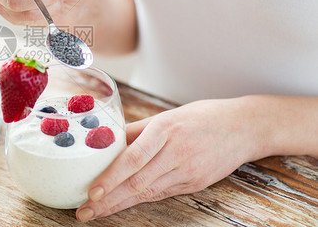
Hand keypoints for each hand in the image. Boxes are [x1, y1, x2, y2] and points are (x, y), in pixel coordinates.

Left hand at [76, 98, 264, 221]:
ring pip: (148, 193)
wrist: (244, 127)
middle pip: (138, 182)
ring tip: (96, 213)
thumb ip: (137, 130)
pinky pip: (162, 193)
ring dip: (119, 204)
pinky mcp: (195, 183)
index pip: (134, 158)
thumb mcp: (167, 115)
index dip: (112, 177)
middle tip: (84, 212)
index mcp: (166, 129)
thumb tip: (106, 142)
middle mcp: (177, 152)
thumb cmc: (202, 116)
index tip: (91, 191)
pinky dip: (139, 200)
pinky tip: (122, 205)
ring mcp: (188, 171)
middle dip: (108, 200)